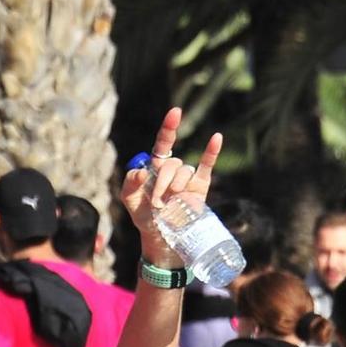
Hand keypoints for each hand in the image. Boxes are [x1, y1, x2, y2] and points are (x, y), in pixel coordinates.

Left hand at [119, 107, 223, 269]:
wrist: (160, 234)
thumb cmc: (143, 214)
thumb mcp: (128, 199)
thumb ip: (130, 182)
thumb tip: (143, 170)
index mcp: (156, 166)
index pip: (163, 143)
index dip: (169, 127)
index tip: (176, 112)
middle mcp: (173, 168)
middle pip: (171, 164)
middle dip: (161, 182)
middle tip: (156, 201)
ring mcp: (188, 176)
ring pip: (184, 171)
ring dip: (175, 186)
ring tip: (169, 202)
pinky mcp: (200, 185)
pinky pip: (207, 165)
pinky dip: (212, 152)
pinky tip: (216, 137)